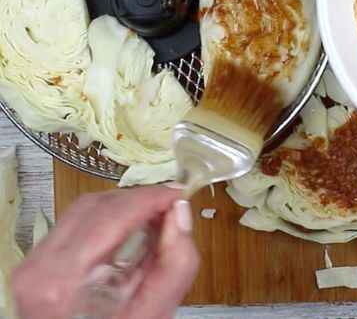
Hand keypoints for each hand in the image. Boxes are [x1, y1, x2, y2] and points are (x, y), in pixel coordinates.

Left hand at [12, 185, 198, 318]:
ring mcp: (33, 264)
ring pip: (84, 209)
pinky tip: (128, 233)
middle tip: (170, 206)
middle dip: (140, 201)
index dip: (150, 198)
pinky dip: (107, 221)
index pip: (110, 215)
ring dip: (124, 209)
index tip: (176, 194)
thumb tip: (180, 215)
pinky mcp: (36, 262)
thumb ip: (174, 266)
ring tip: (153, 220)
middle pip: (96, 206)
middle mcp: (39, 268)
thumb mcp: (151, 314)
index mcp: (63, 283)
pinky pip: (74, 223)